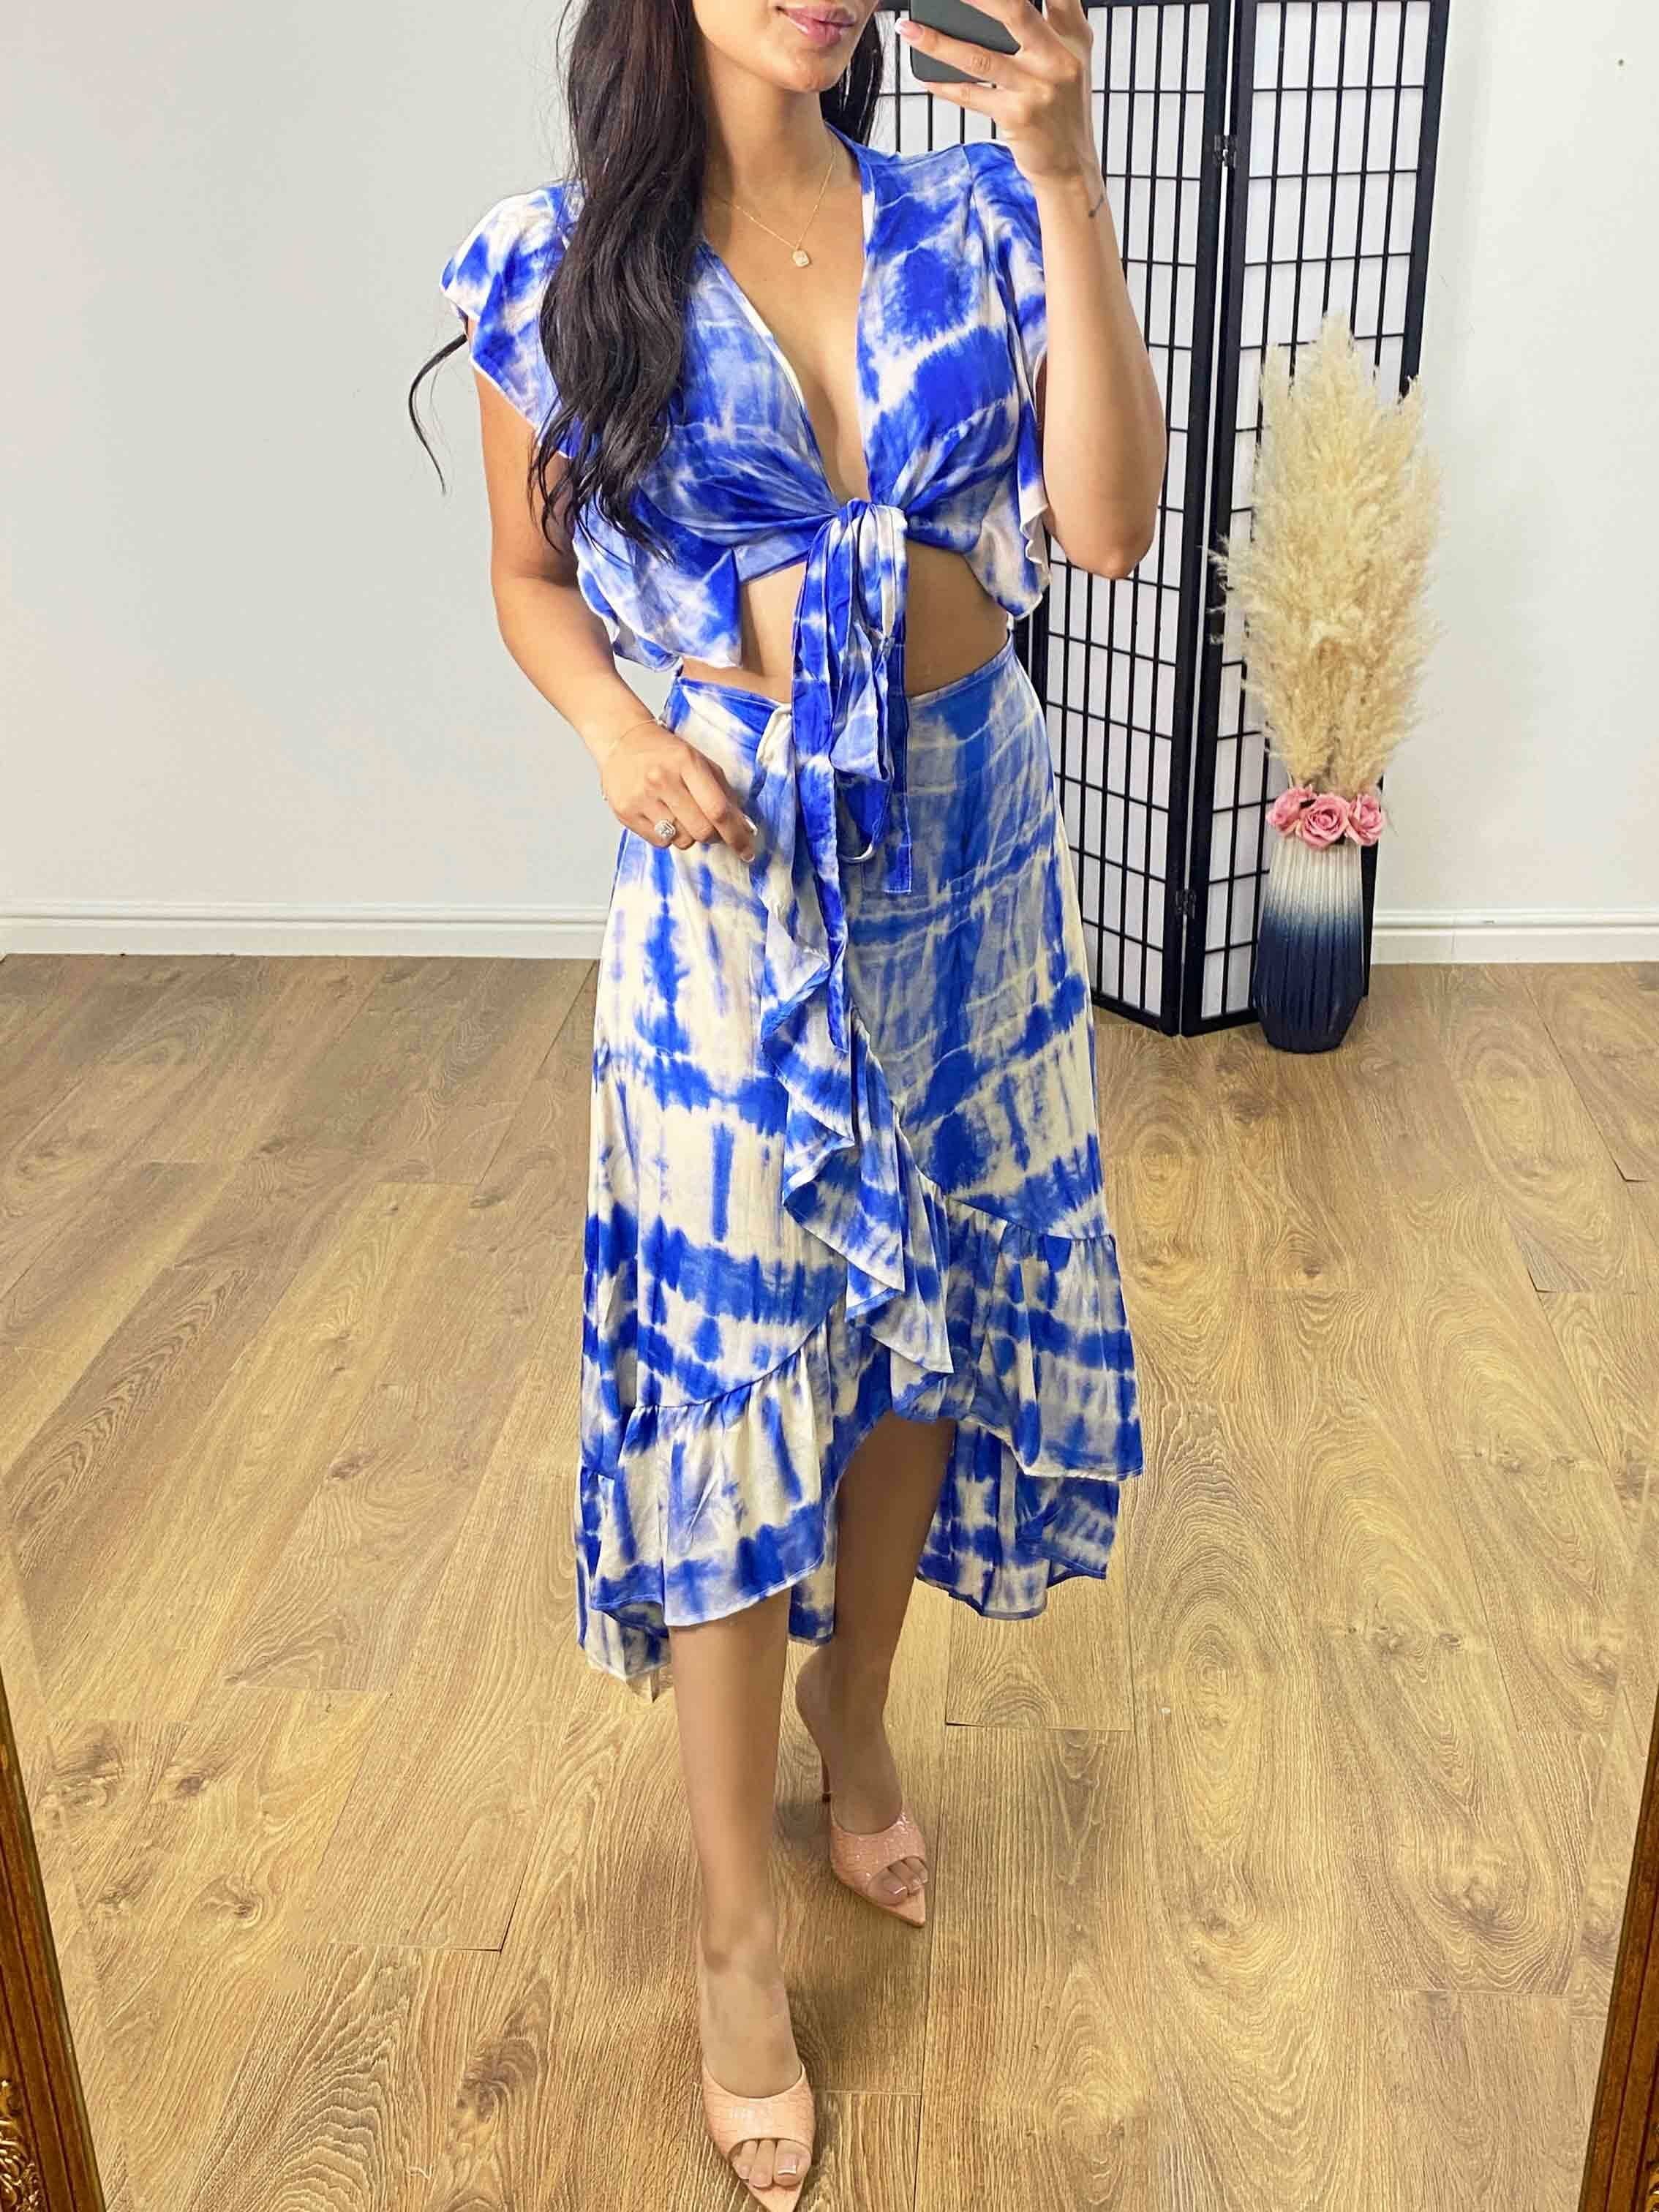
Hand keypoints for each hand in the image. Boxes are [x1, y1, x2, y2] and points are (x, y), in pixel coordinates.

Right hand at [597, 720, 758, 858]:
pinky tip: (663, 816)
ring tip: (681, 815)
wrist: (623, 741)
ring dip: (689, 835)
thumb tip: (743, 827)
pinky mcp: (626, 812)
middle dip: (714, 836)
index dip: (736, 835)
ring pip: (682, 840)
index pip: (717, 809)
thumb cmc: (667, 753)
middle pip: (701, 831)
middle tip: (713, 829)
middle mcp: (662, 780)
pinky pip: (660, 842)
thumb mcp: (700, 762)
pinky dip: (668, 836)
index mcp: (686, 762)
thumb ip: (723, 793)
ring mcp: (641, 798)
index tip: (747, 850)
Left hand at [895, 0, 1096, 184]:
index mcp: (1073, 36)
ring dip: (938, 42)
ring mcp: (1037, 89)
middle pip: (1013, 11)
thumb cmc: (1062, 105)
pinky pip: (971, 96)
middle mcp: (1059, 58)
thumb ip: (1055, 21)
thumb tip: (1003, 2)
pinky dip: (944, 85)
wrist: (1070, 164)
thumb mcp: (1072, 57)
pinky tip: (923, 75)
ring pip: (980, 57)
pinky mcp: (1017, 117)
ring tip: (908, 29)